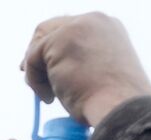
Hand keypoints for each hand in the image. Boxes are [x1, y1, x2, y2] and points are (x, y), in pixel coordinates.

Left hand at [21, 13, 150, 126]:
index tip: (45, 67)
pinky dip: (35, 81)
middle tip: (31, 76)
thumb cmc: (115, 103)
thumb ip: (84, 62)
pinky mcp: (58, 41)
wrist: (119, 108)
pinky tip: (49, 98)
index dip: (55, 48)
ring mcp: (75, 28)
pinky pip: (33, 59)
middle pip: (51, 29)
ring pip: (40, 46)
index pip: (71, 30)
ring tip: (50, 97)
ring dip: (38, 73)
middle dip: (38, 54)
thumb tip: (59, 70)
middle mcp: (92, 20)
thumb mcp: (104, 74)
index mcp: (107, 27)